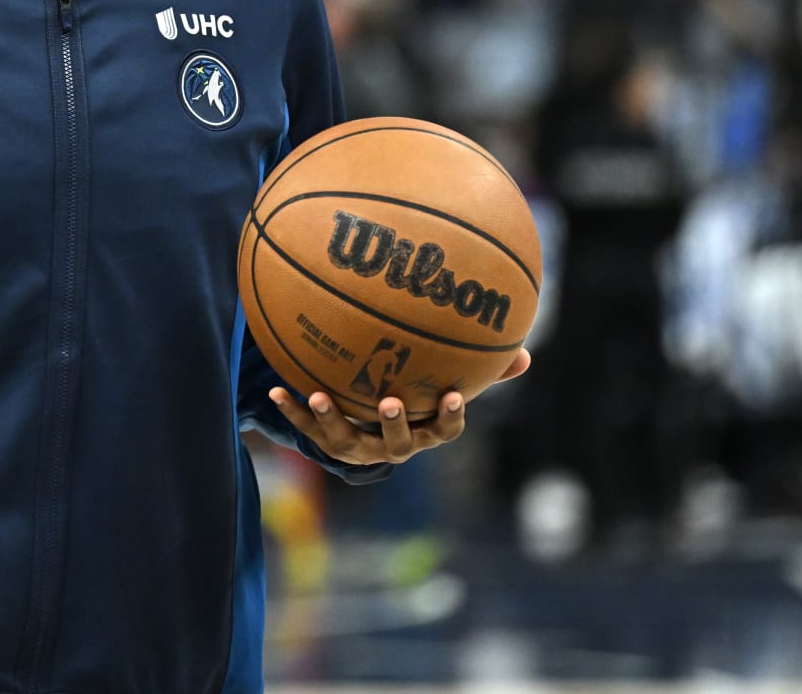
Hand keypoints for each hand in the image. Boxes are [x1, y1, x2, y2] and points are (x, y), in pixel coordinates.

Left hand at [269, 347, 530, 465]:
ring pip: (346, 440)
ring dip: (331, 419)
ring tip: (319, 396)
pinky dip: (293, 410)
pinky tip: (276, 389)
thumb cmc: (418, 399)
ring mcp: (360, 446)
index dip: (451, 417)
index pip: (445, 431)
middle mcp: (394, 447)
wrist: (369, 432)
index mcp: (425, 432)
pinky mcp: (329, 441)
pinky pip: (309, 429)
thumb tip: (525, 355)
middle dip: (393, 424)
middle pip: (397, 442)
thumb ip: (485, 371)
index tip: (455, 396)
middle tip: (389, 400)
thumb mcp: (447, 385)